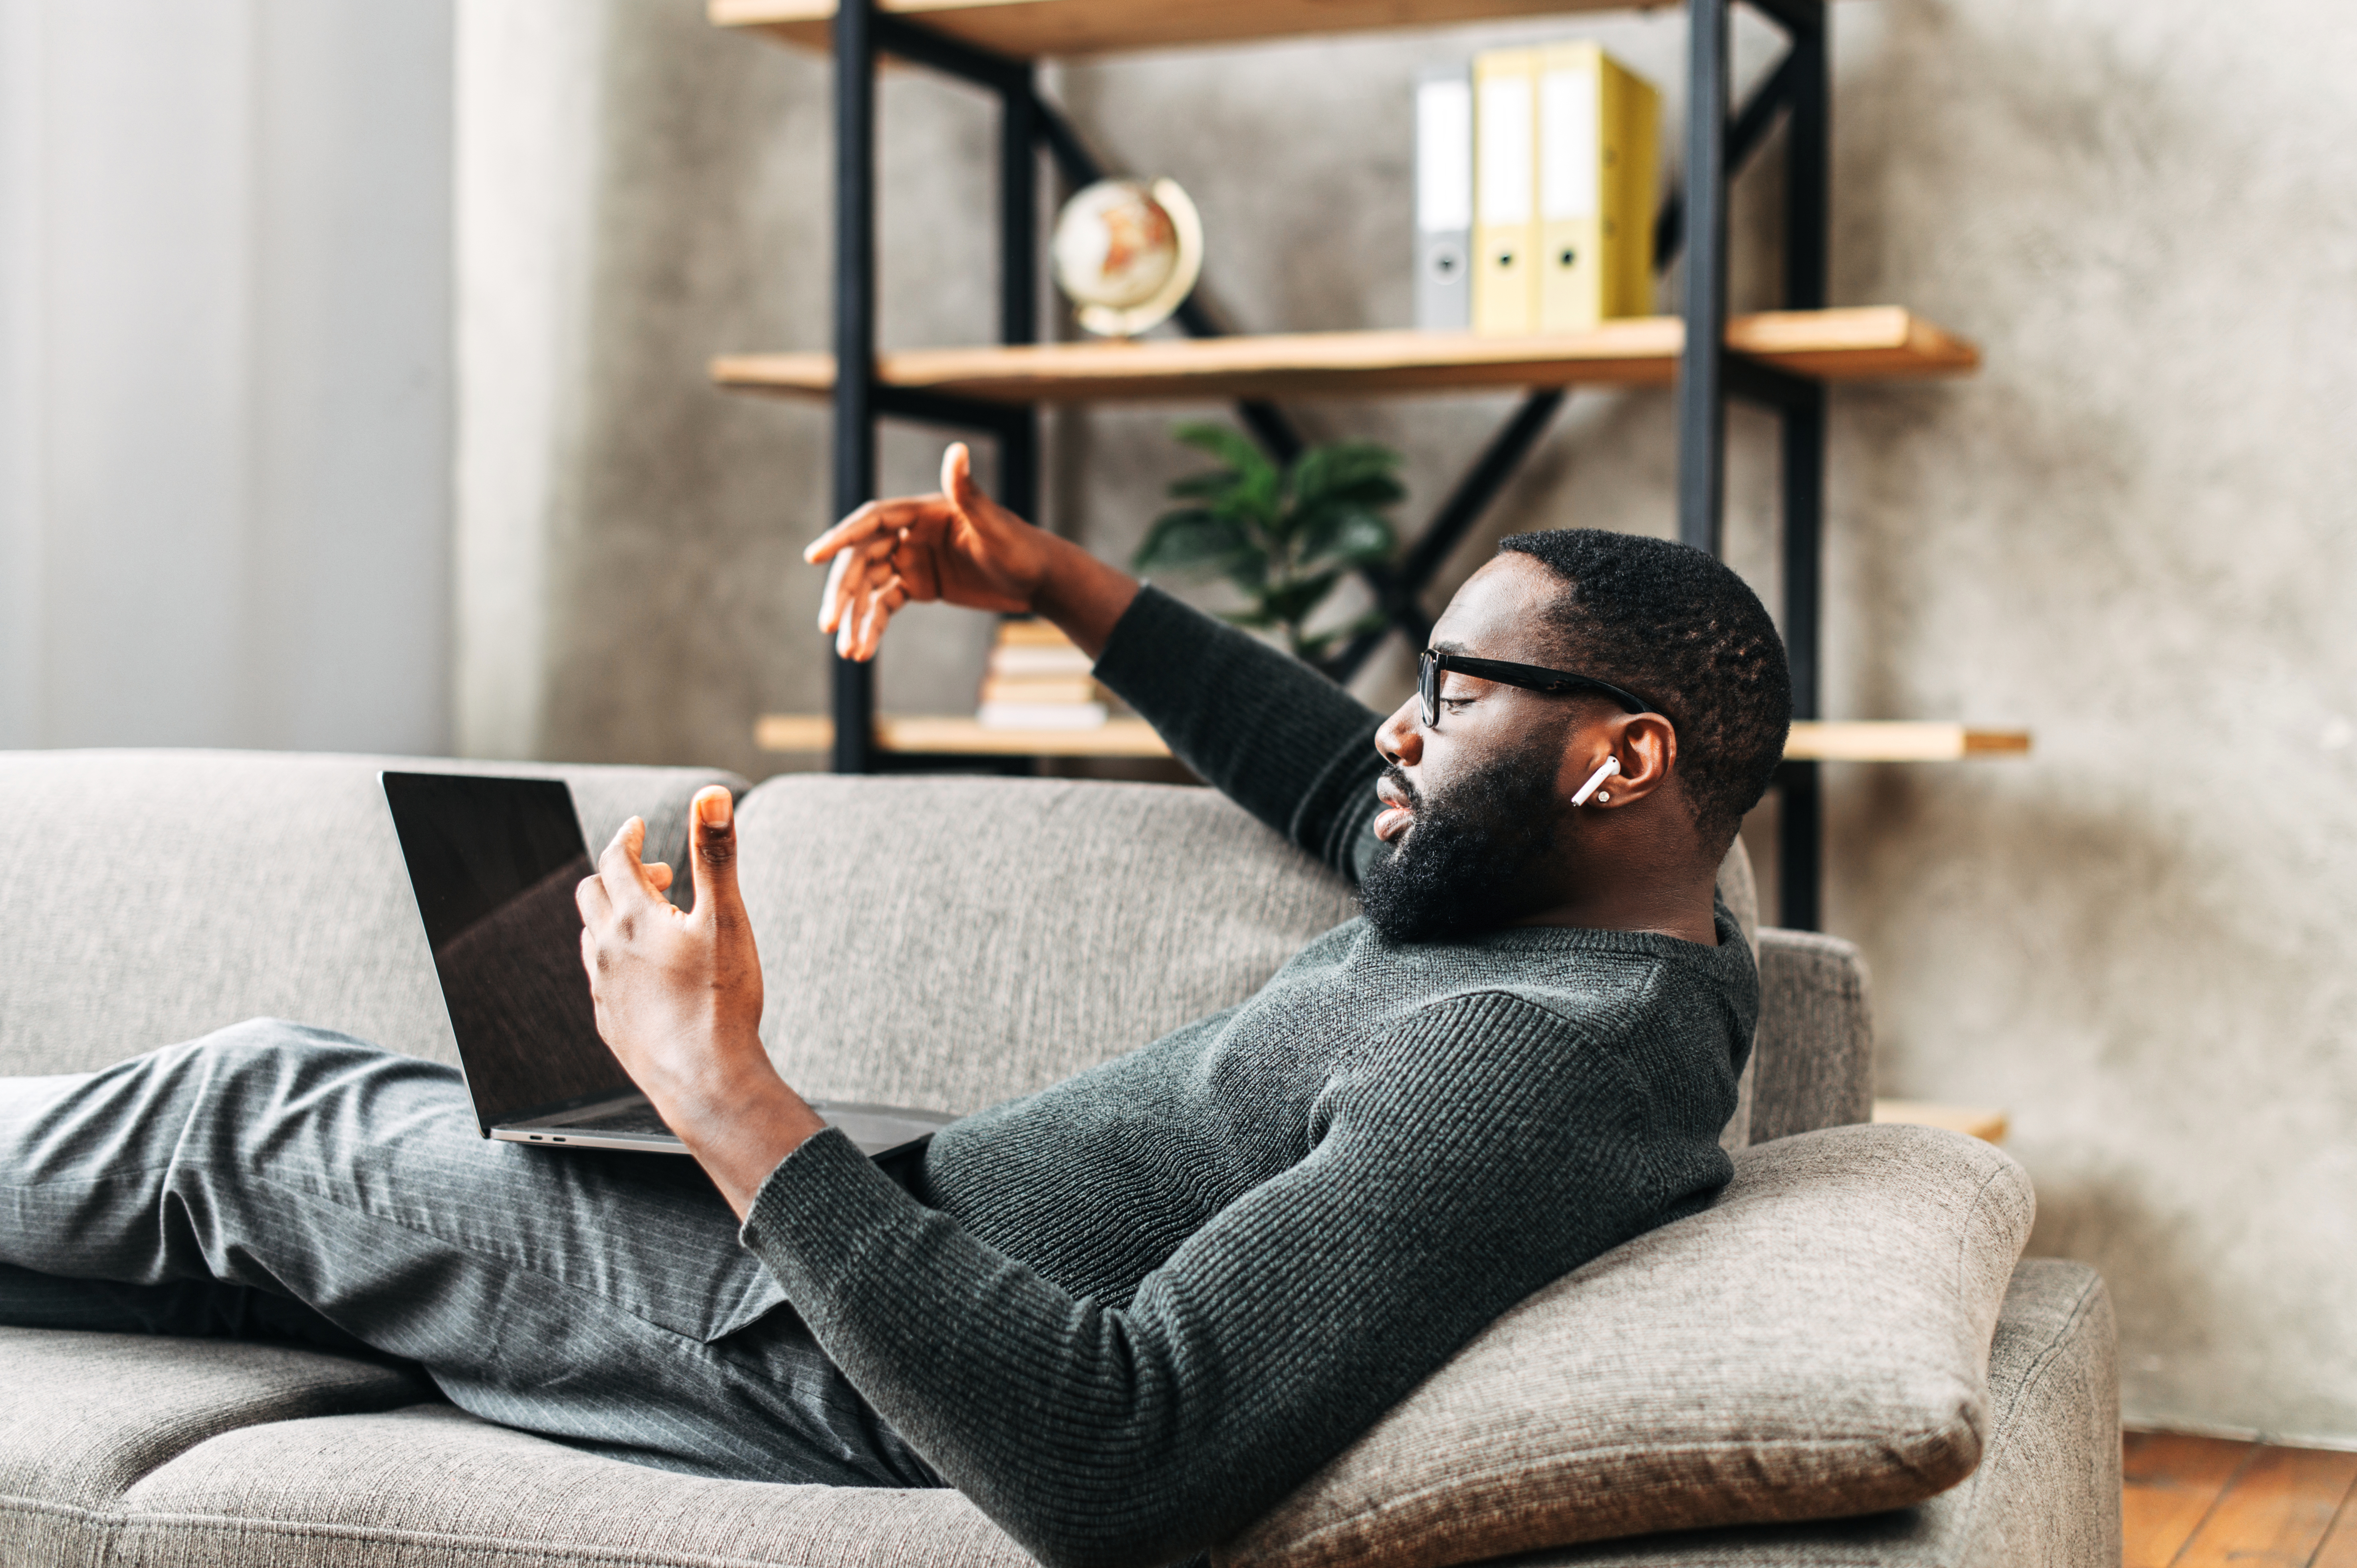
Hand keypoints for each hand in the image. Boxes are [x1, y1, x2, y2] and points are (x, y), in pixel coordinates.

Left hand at [576, 786, 824, 1216]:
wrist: (705, 1081)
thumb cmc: (720, 1001)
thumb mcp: (726, 918)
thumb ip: (715, 854)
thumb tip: (711, 795)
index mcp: (634, 920)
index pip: (616, 860)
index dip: (628, 839)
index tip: (638, 829)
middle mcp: (608, 950)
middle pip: (593, 893)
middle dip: (620, 874)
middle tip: (659, 877)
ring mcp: (604, 988)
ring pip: (592, 936)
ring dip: (614, 916)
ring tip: (653, 922)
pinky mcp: (609, 1021)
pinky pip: (599, 977)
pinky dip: (615, 957)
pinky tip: (644, 971)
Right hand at [804, 441, 1058, 659]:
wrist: (1040, 579)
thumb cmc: (1021, 547)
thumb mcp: (993, 524)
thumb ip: (968, 491)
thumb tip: (958, 450)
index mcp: (922, 512)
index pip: (871, 521)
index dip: (841, 537)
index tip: (815, 556)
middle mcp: (910, 534)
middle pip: (862, 560)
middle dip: (843, 593)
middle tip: (828, 624)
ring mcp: (911, 560)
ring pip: (870, 588)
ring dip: (855, 617)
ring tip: (847, 650)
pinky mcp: (918, 585)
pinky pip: (886, 605)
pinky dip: (872, 626)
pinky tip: (862, 650)